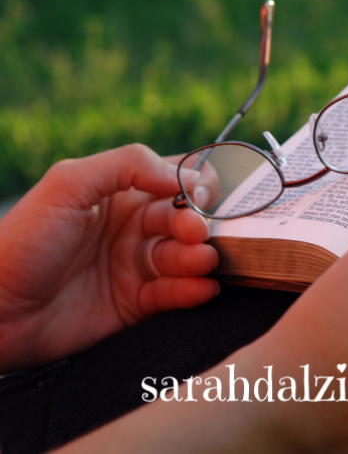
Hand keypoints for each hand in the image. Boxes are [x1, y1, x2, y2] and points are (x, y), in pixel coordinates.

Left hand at [0, 144, 218, 371]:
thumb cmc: (23, 240)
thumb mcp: (69, 183)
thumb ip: (128, 164)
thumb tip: (186, 176)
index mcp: (121, 192)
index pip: (176, 179)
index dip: (195, 184)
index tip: (195, 195)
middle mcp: (134, 226)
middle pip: (187, 218)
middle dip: (196, 224)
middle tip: (194, 233)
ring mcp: (135, 265)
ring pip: (185, 256)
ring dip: (199, 257)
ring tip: (201, 261)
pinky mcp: (136, 303)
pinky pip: (175, 294)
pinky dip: (192, 291)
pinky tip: (201, 289)